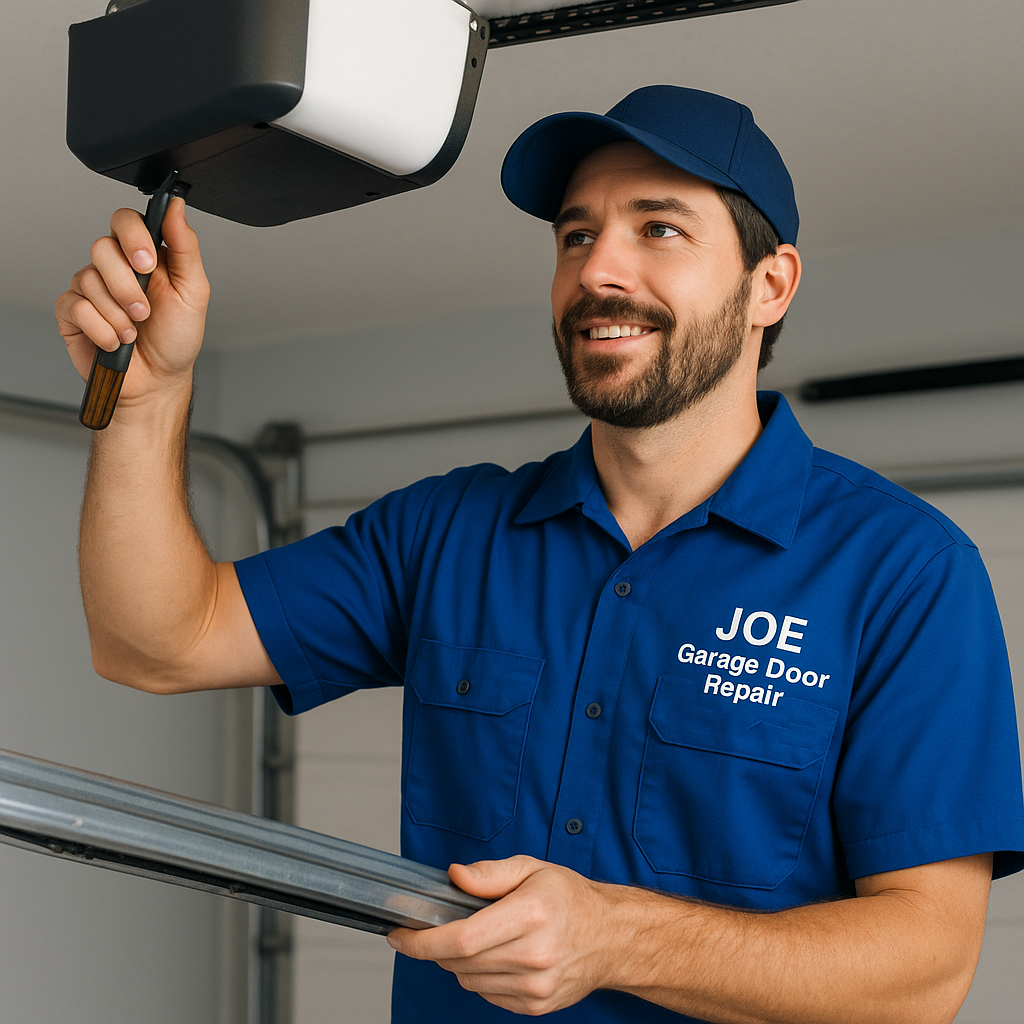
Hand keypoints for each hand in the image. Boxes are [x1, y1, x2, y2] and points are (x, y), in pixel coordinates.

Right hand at [55, 199, 209, 408]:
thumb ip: (185, 247)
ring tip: (134, 332)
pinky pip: (75, 306)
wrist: (159, 380)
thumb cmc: (177, 337)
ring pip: (88, 279)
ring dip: (118, 313)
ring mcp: (90, 288)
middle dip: (127, 286)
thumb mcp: (194, 292)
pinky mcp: (72, 312)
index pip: (124, 221)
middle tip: (145, 312)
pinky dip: (101, 328)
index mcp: (143, 256)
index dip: (132, 236)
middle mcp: (114, 267)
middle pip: (101, 248)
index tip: (147, 262)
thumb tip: (176, 206)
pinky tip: (116, 341)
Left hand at [387, 856, 619, 1015]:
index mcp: (530, 915)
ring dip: (458, 962)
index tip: (399, 935)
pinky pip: (487, 995)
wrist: (611, 938)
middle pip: (460, 963)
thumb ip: (490, 873)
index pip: (461, 939)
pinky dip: (480, 976)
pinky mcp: (535, 1006)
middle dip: (436, 947)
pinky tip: (497, 956)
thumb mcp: (532, 869)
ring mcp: (535, 987)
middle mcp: (533, 955)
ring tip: (477, 938)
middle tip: (434, 928)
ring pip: (469, 981)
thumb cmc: (570, 899)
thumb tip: (454, 876)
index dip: (422, 941)